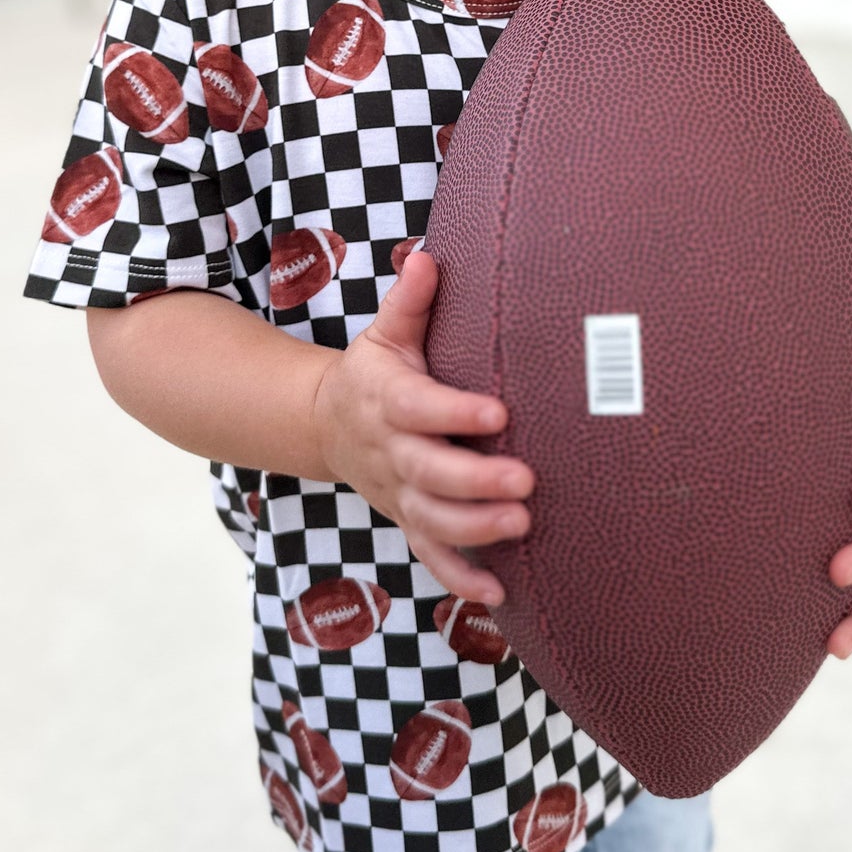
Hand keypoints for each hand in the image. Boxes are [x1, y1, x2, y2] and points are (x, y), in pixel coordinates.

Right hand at [311, 247, 533, 604]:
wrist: (326, 427)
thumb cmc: (374, 374)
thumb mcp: (385, 334)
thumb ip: (410, 301)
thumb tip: (429, 257)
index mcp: (390, 400)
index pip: (421, 408)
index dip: (457, 412)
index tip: (500, 411)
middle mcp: (393, 452)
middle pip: (430, 472)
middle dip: (476, 480)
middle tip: (526, 480)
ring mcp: (399, 493)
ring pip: (432, 520)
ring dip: (476, 530)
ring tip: (523, 525)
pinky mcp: (407, 521)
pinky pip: (429, 556)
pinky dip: (459, 579)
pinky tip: (498, 594)